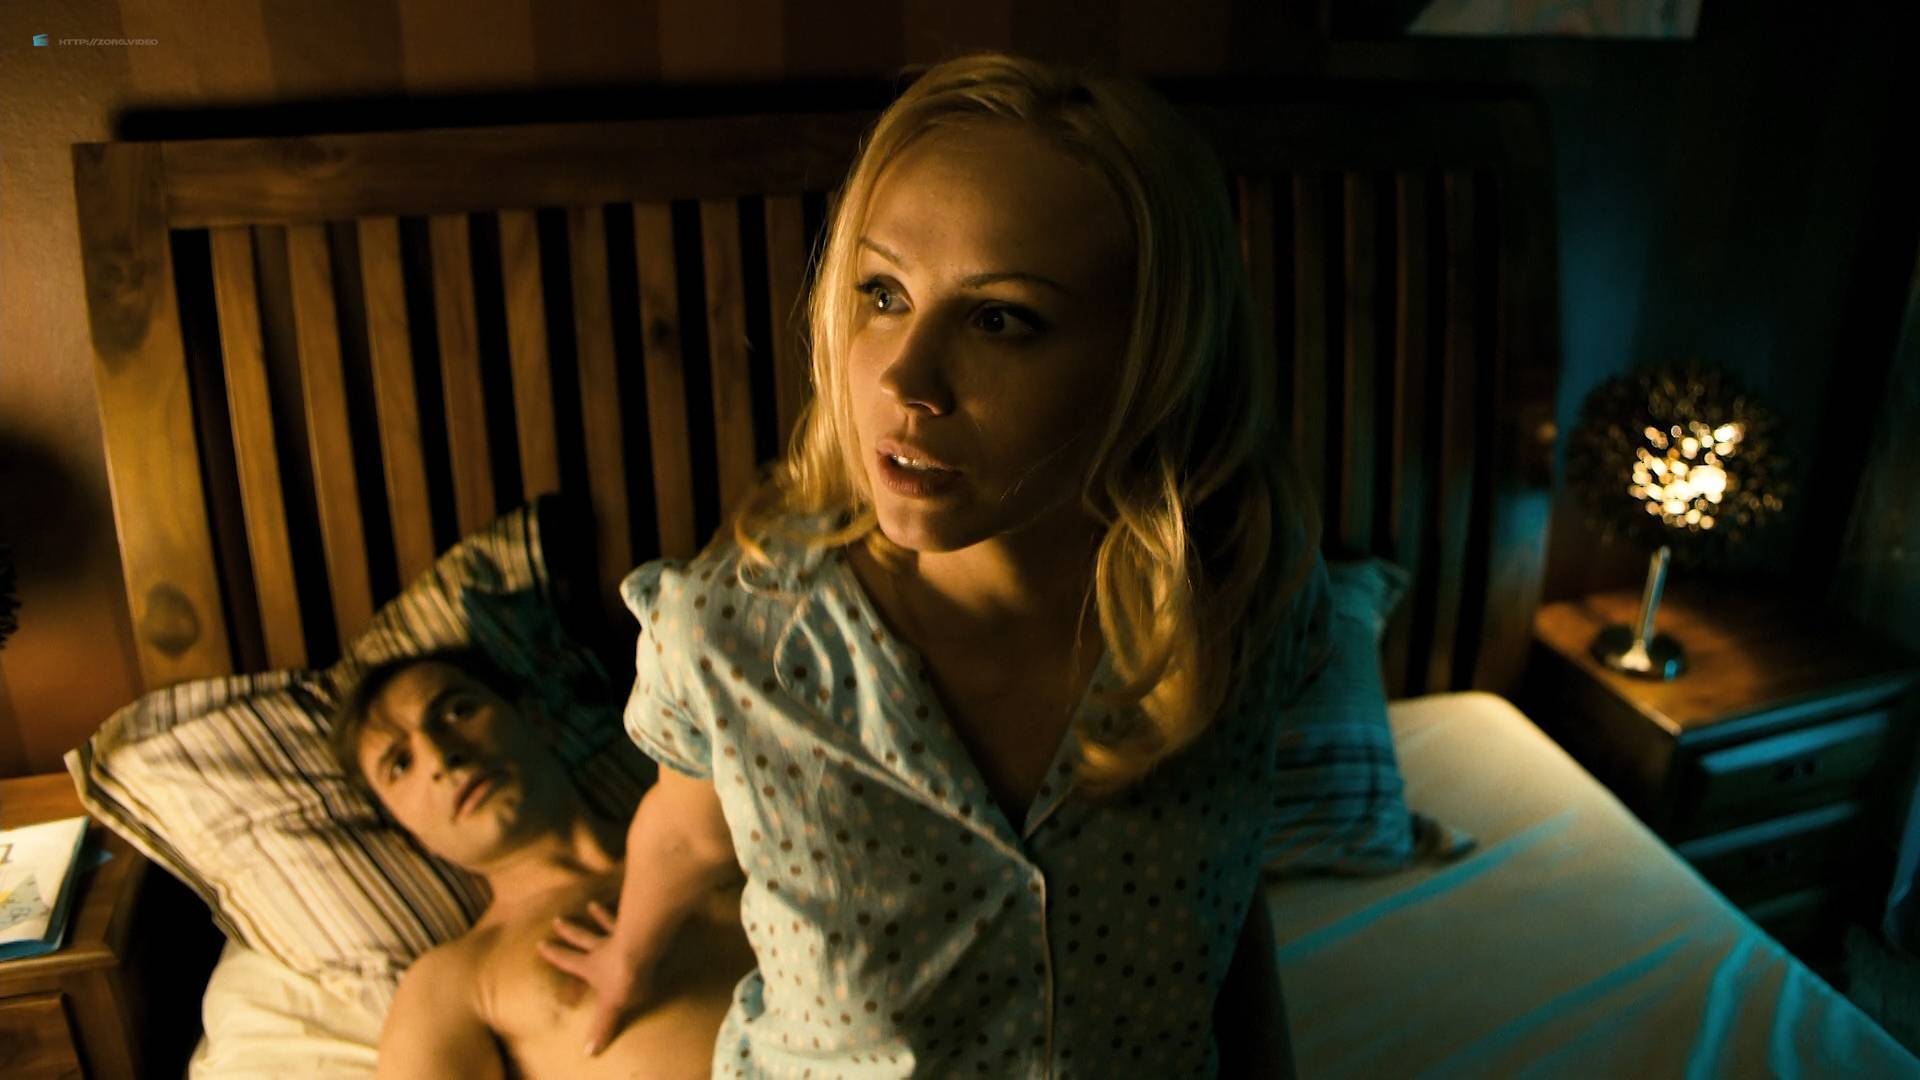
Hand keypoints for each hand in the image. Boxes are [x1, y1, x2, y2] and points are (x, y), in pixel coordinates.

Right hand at [537, 899, 657, 1056]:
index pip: (568, 960)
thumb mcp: (612, 1006)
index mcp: (591, 965)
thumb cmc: (624, 979)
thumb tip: (590, 1051)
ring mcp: (620, 933)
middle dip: (570, 931)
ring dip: (599, 914)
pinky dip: (633, 907)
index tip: (541, 943)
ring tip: (592, 903)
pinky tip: (636, 898)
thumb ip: (602, 1026)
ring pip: (606, 922)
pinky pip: (634, 915)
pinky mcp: (639, 925)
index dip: (555, 954)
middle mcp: (602, 947)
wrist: (643, 951)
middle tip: (558, 919)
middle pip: (582, 937)